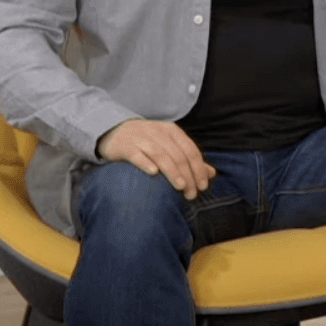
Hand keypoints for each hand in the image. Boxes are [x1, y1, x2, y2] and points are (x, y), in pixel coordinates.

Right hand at [98, 119, 215, 198]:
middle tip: (191, 194)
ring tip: (181, 187)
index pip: (191, 151)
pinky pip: (137, 154)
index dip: (199, 169)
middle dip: (188, 176)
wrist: (114, 131)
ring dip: (172, 172)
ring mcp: (141, 138)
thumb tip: (211, 174)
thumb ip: (190, 159)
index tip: (203, 186)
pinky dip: (146, 163)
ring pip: (161, 155)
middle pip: (178, 155)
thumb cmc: (147, 142)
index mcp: (172, 132)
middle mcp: (159, 133)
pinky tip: (153, 174)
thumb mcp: (170, 146)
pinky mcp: (126, 145)